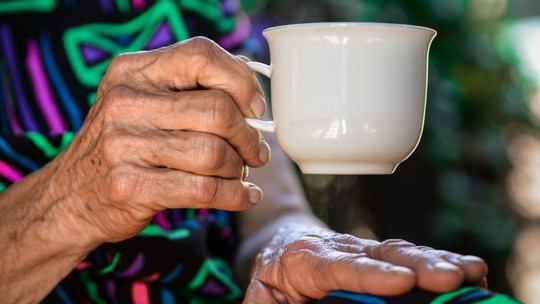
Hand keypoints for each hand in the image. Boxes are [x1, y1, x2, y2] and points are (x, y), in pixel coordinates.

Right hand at [45, 37, 269, 245]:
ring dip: (239, 167)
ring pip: (214, 153)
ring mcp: (124, 145)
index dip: (240, 81)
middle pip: (217, 110)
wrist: (68, 197)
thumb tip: (249, 87)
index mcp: (132, 71)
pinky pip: (204, 189)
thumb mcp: (140, 102)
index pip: (201, 55)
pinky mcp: (131, 186)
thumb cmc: (121, 145)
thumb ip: (187, 88)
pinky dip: (236, 195)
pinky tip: (245, 195)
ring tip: (241, 173)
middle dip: (248, 136)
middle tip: (255, 151)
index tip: (255, 108)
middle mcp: (125, 102)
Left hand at [243, 225, 487, 303]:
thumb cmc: (271, 278)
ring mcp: (362, 250)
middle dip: (417, 264)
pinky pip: (409, 256)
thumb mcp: (264, 298)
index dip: (371, 275)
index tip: (403, 282)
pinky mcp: (379, 255)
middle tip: (449, 277)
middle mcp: (339, 250)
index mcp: (305, 261)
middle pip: (379, 254)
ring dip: (436, 260)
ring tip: (471, 271)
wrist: (279, 243)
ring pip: (399, 251)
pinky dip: (440, 260)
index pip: (339, 267)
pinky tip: (469, 269)